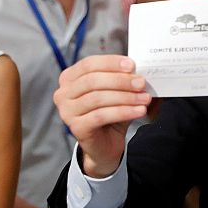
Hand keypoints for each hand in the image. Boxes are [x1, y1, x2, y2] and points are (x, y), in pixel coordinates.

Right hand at [53, 55, 150, 177]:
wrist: (105, 144)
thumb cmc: (110, 112)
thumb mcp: (115, 91)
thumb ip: (121, 78)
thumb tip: (137, 71)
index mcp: (69, 78)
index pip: (89, 64)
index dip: (111, 62)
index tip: (132, 65)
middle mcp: (63, 93)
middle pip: (93, 81)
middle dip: (121, 81)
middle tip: (141, 83)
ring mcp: (67, 111)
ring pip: (98, 98)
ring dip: (126, 97)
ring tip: (145, 98)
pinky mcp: (76, 127)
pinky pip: (101, 116)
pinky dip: (124, 112)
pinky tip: (140, 111)